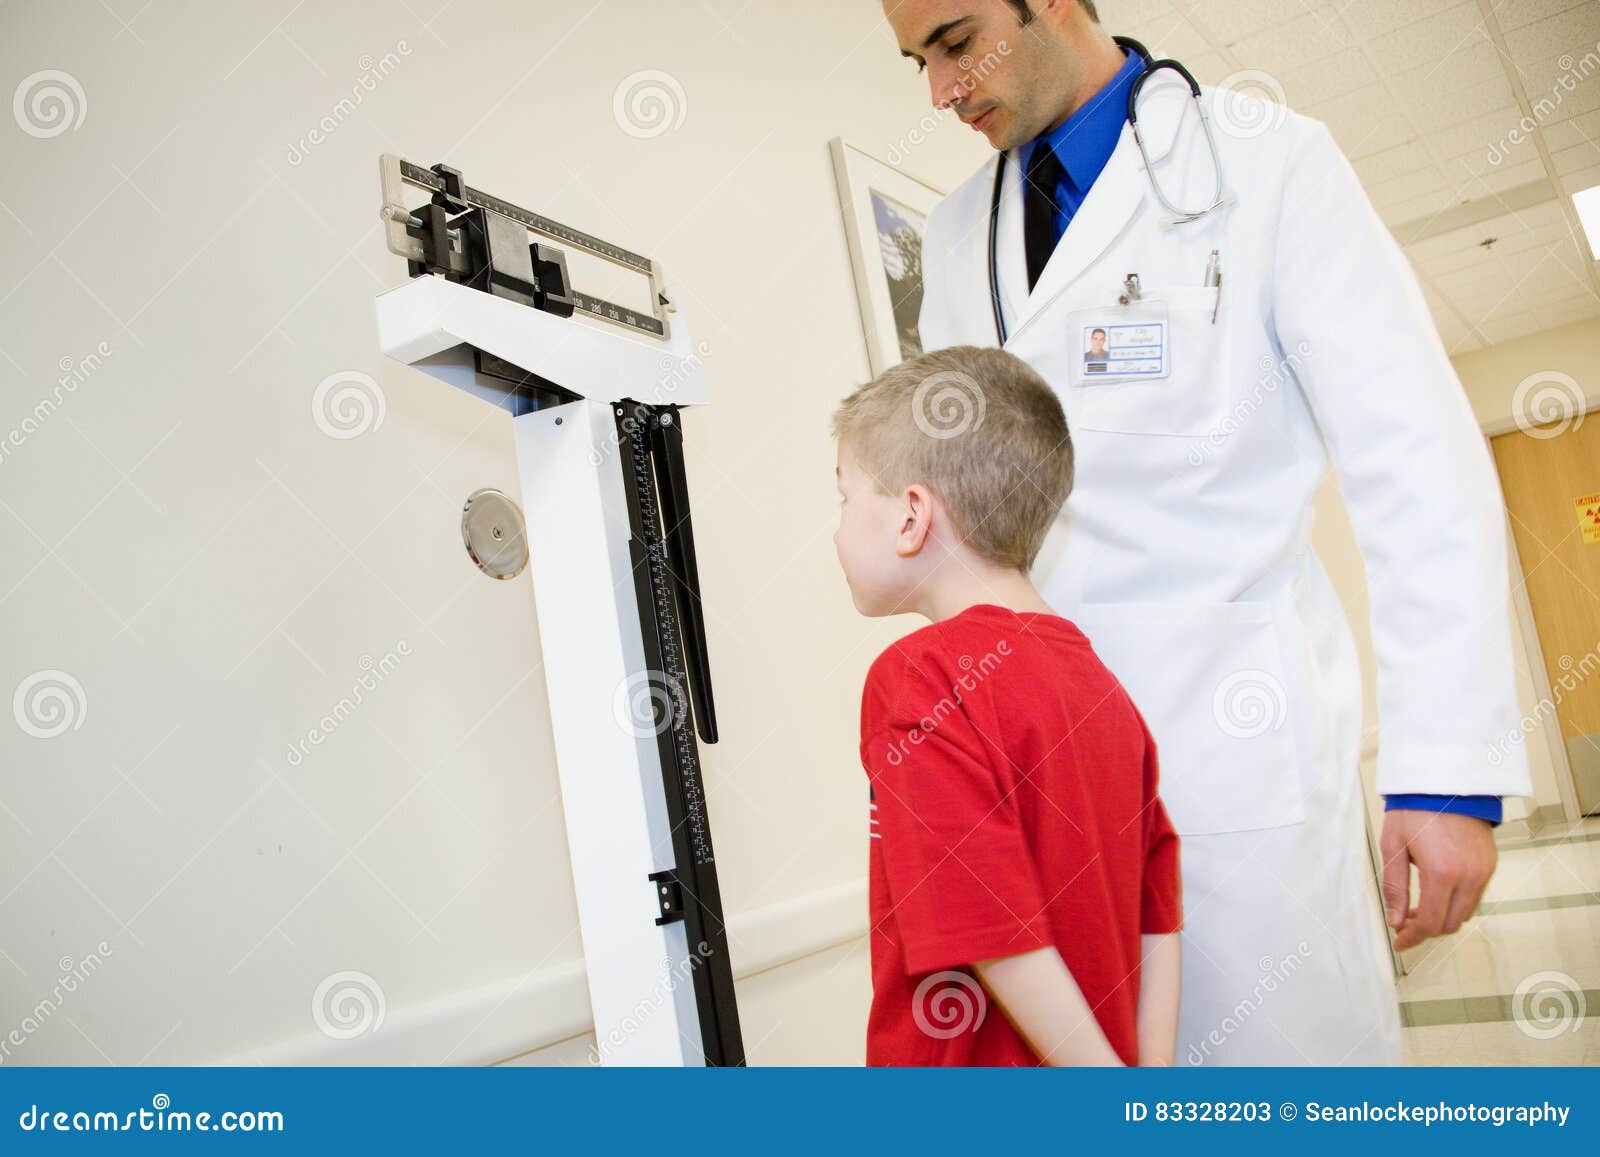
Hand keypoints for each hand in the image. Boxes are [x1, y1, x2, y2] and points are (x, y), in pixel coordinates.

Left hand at [1379, 809, 1496, 950]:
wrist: (1445, 783)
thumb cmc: (1414, 810)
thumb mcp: (1393, 847)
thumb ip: (1395, 887)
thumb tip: (1395, 921)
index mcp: (1442, 873)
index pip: (1431, 922)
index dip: (1413, 938)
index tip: (1399, 942)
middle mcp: (1469, 876)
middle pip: (1450, 923)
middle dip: (1426, 929)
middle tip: (1404, 923)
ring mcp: (1484, 871)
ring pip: (1465, 912)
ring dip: (1442, 917)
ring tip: (1417, 907)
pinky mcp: (1490, 864)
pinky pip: (1474, 896)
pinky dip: (1456, 902)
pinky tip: (1436, 892)